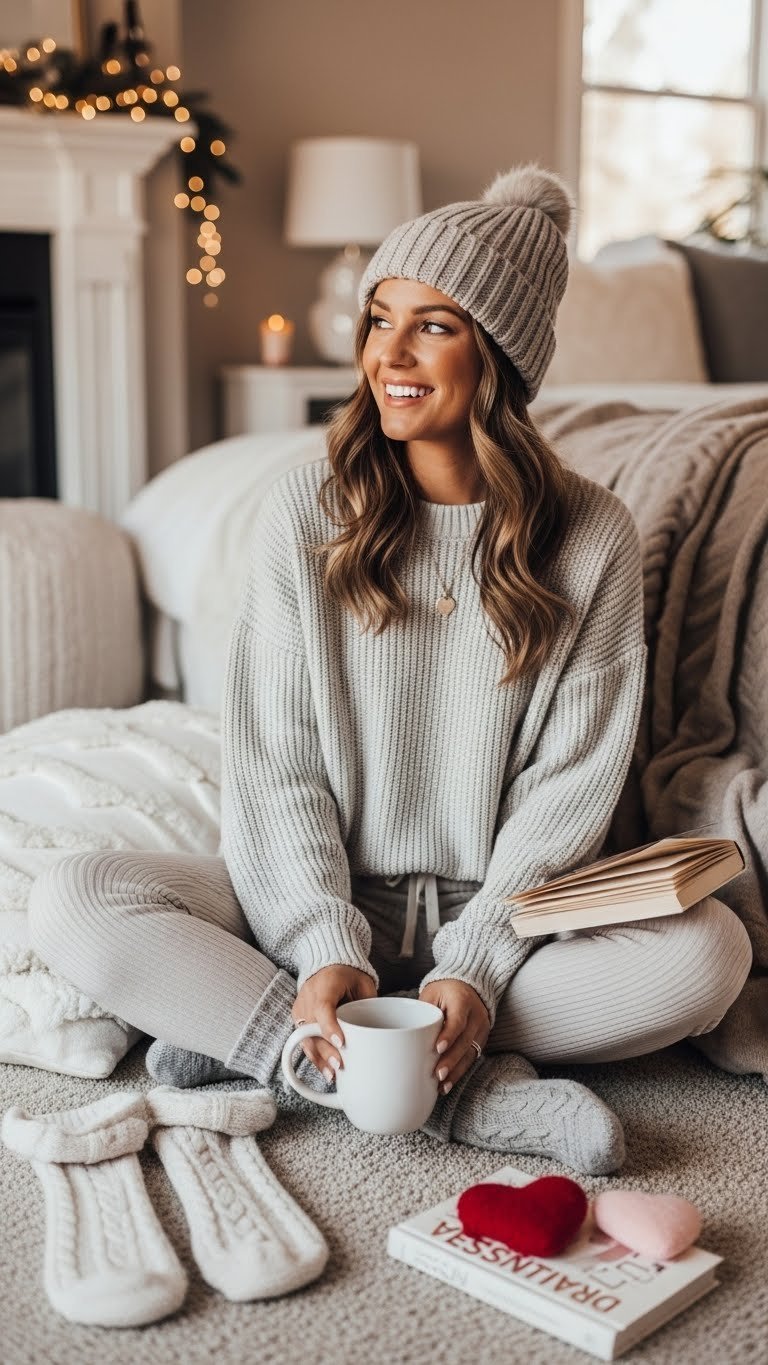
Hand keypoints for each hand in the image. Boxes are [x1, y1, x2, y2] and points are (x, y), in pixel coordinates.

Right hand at [292, 965, 376, 1081]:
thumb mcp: (364, 984)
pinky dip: (315, 1056)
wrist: (329, 965)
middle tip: (340, 1065)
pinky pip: (304, 1040)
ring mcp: (300, 1008)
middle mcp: (308, 996)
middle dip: (326, 1050)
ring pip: (305, 1037)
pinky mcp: (298, 1018)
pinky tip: (325, 1069)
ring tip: (332, 1074)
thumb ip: (369, 1005)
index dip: (330, 1027)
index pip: (323, 1007)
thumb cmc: (350, 975)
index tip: (341, 1043)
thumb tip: (380, 1032)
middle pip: (312, 1027)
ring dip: (319, 1058)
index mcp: (327, 984)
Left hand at [419, 979, 489, 1094]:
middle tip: (438, 1074)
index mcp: (462, 1000)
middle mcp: (476, 1015)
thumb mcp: (432, 994)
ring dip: (456, 1071)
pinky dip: (460, 1071)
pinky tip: (449, 1082)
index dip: (449, 1035)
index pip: (458, 1020)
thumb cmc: (444, 990)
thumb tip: (407, 1036)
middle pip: (465, 1041)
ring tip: (443, 1085)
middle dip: (451, 1060)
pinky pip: (471, 1057)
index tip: (437, 1048)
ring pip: (470, 1053)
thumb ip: (424, 1012)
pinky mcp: (481, 1039)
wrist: (467, 986)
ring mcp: (482, 1028)